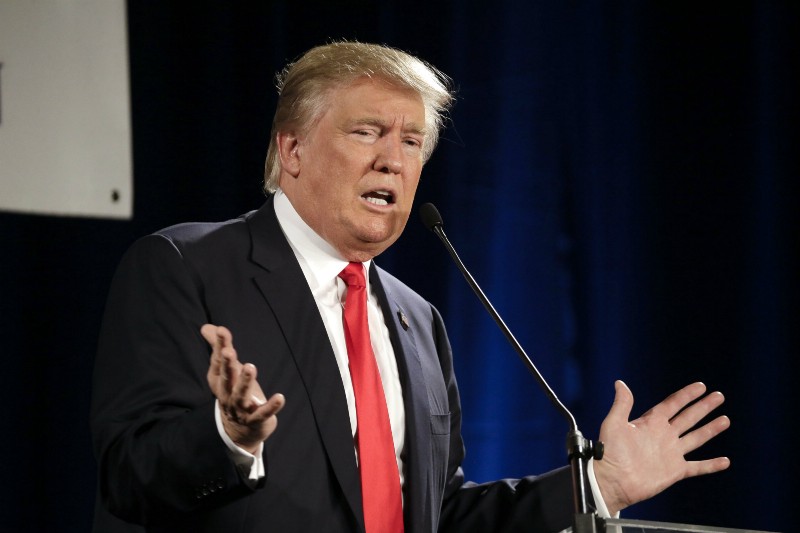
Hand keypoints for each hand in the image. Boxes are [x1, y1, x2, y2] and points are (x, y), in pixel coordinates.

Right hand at [201, 324, 284, 453]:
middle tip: (229, 351)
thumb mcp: (226, 370)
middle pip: (226, 378)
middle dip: (227, 365)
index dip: (220, 345)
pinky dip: (271, 407)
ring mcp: (240, 409)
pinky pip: (263, 414)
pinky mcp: (256, 420)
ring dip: (245, 382)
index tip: (221, 330)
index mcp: (219, 381)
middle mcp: (227, 394)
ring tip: (250, 367)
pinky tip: (280, 397)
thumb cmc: (233, 392)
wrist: (238, 432)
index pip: (218, 361)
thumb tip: (206, 327)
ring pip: (241, 396)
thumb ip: (218, 347)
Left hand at [593, 380, 729, 514]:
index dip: (687, 395)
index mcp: (651, 422)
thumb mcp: (614, 423)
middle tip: (719, 396)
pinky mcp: (675, 471)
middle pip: (688, 417)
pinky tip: (725, 461)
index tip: (701, 386)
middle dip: (704, 407)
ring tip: (725, 419)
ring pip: (696, 438)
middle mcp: (664, 435)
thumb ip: (622, 404)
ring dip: (711, 429)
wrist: (612, 481)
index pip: (673, 404)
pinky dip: (711, 465)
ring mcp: (671, 453)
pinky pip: (697, 467)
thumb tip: (620, 383)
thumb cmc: (609, 452)